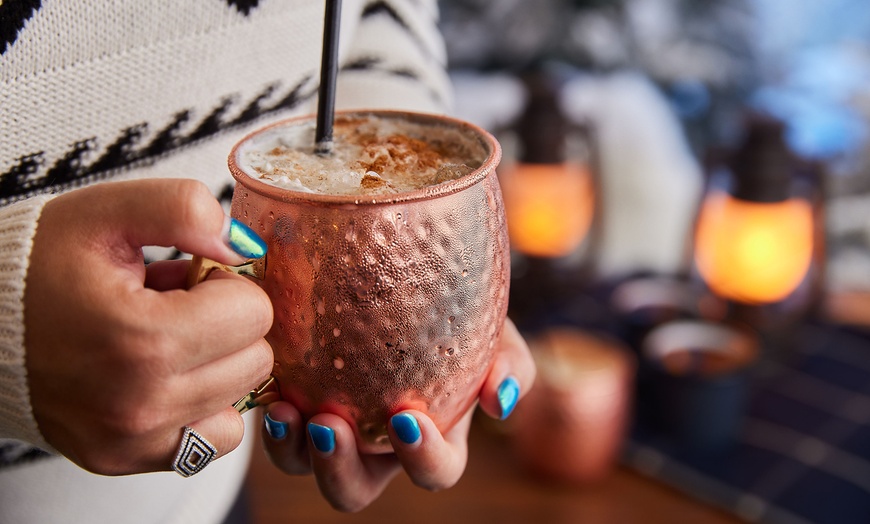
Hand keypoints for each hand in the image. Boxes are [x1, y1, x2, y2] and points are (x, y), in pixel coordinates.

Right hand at [24, 179, 273, 474]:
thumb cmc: (41, 265)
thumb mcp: (107, 213)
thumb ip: (183, 210)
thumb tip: (245, 247)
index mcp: (141, 339)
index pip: (254, 312)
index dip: (227, 283)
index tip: (189, 277)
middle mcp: (141, 403)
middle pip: (255, 359)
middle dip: (226, 324)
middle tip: (176, 307)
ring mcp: (134, 440)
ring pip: (241, 398)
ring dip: (217, 362)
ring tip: (163, 338)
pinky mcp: (128, 459)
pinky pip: (216, 439)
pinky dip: (207, 406)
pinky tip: (170, 375)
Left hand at [260, 318, 534, 511]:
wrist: (412, 270)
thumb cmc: (461, 309)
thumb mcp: (496, 329)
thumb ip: (511, 362)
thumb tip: (501, 402)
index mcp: (431, 436)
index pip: (434, 470)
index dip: (422, 458)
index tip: (406, 417)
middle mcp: (378, 443)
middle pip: (356, 488)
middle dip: (341, 471)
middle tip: (331, 426)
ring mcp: (332, 425)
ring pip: (305, 466)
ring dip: (294, 451)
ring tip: (289, 411)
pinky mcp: (295, 399)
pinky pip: (275, 424)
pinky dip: (270, 416)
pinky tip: (271, 388)